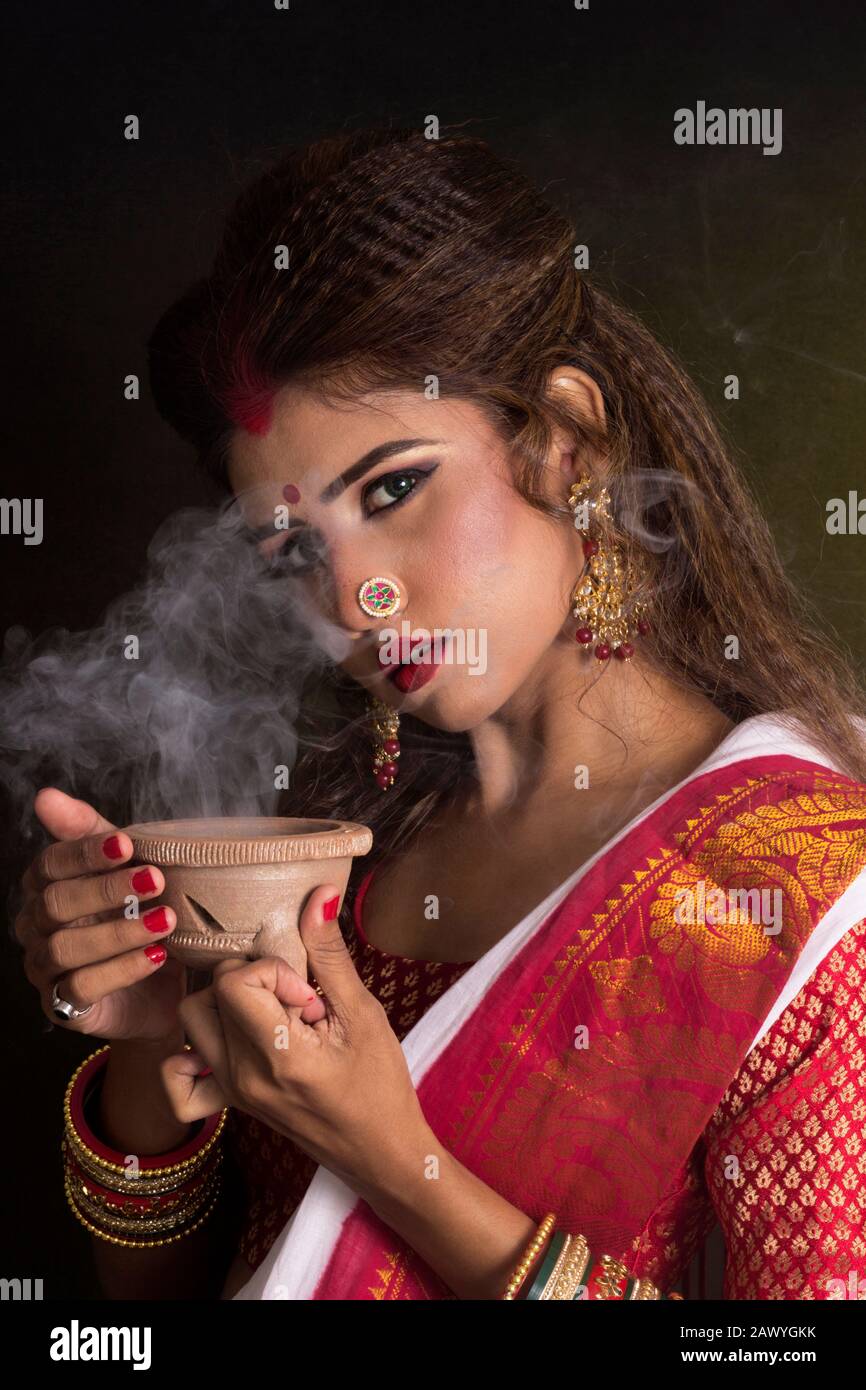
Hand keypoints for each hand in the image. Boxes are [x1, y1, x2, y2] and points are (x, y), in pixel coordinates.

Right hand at [15, 787, 184, 1042]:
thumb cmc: (136, 915)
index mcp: (46, 886)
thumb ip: (90, 832)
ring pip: (66, 947)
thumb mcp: (123, 868)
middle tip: (156, 880)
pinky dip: (122, 969)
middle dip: (107, 889)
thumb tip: (44, 795)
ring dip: (119, 931)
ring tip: (166, 921)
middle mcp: (36, 927)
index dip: (86, 852)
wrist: (160, 988)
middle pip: (56, 903)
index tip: (127, 844)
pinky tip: (157, 956)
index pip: (50, 863)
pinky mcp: (63, 1007)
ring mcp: (45, 969)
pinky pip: (82, 987)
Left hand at [161, 883, 428, 1193]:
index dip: (272, 971)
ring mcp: (230, 1090)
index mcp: (277, 1055)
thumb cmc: (381, 1085)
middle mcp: (241, 1075)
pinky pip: (180, 1078)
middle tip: (297, 1001)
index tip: (308, 990)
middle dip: (253, 980)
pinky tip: (231, 1039)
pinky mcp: (230, 1101)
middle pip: (208, 993)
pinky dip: (191, 1052)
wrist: (380, 1151)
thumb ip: (331, 953)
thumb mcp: (363, 1014)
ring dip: (228, 1004)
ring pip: (192, 1021)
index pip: (233, 983)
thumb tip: (319, 893)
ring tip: (276, 1016)